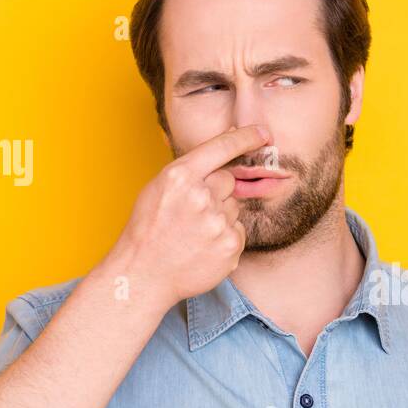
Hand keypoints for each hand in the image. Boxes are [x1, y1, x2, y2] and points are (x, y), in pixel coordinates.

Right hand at [103, 125, 270, 308]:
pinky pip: (239, 232)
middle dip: (216, 192)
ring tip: (194, 234)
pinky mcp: (230, 246)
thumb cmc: (148, 230)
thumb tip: (222, 152)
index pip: (221, 147)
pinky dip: (225, 239)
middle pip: (228, 180)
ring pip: (234, 208)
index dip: (246, 137)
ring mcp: (218, 222)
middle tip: (193, 213)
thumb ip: (189, 172)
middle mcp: (201, 196)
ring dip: (221, 217)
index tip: (264, 133)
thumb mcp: (158, 189)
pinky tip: (203, 248)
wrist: (143, 274)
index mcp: (180, 176)